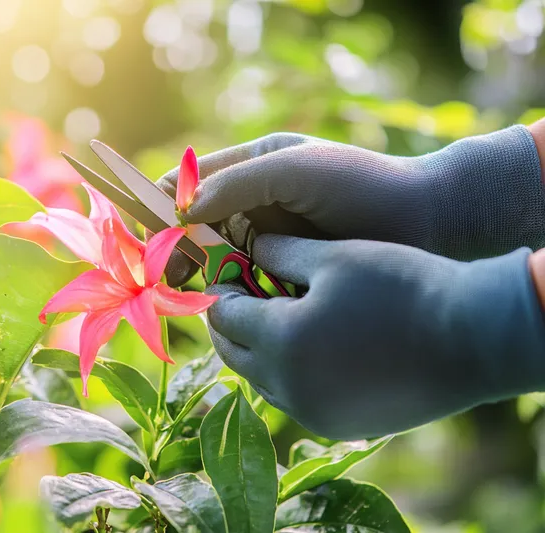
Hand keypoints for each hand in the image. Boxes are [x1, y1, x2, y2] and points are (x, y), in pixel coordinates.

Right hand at [157, 126, 544, 285]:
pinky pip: (244, 282)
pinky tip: (229, 305)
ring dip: (201, 276)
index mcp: (252, 167)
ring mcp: (270, 237)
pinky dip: (232, 293)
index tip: (141, 234)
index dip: (160, 206)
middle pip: (194, 227)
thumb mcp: (292, 169)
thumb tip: (179, 209)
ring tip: (195, 294)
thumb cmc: (361, 183)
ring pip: (215, 259)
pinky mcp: (287, 270)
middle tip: (166, 276)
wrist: (429, 220)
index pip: (188, 183)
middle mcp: (255, 202)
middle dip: (176, 250)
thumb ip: (234, 183)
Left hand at [206, 235, 544, 439]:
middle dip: (230, 323)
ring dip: (256, 350)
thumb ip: (280, 252)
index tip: (227, 272)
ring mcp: (313, 412)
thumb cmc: (401, 287)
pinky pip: (293, 398)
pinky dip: (287, 374)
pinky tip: (307, 349)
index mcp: (279, 341)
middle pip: (233, 354)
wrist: (472, 339)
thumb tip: (249, 248)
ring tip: (272, 320)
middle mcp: (287, 386)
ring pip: (260, 380)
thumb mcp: (335, 257)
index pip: (224, 316)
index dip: (221, 290)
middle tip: (239, 296)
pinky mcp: (337, 425)